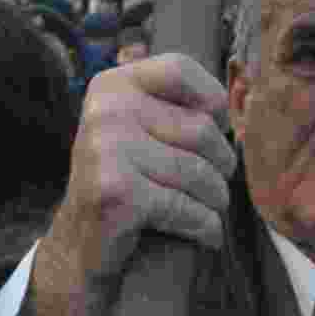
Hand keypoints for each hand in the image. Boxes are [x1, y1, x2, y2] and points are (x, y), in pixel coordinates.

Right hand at [0, 54, 236, 315]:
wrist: (79, 247)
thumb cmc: (124, 181)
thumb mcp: (137, 129)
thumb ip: (174, 106)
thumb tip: (235, 104)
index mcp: (111, 86)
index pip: (179, 68)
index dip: (212, 98)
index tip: (219, 125)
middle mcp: (105, 110)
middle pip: (201, 129)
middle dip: (222, 163)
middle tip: (216, 183)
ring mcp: (107, 150)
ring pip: (199, 172)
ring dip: (217, 199)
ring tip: (211, 209)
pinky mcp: (117, 193)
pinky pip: (188, 207)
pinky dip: (206, 226)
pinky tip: (205, 234)